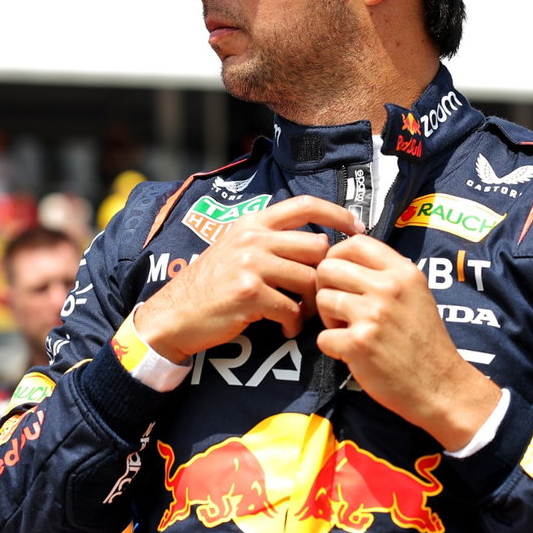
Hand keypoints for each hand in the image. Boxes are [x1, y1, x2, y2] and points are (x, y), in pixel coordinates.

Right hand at [134, 195, 362, 363]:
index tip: (358, 228)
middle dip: (323, 273)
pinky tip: (285, 329)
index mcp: (252, 223)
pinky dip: (294, 324)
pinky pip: (292, 309)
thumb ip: (268, 240)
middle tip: (317, 294)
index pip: (304, 204)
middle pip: (316, 247)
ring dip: (311, 303)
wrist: (174, 314)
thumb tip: (315, 243)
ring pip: (309, 279)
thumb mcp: (234, 249)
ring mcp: (250, 264)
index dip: (337, 213)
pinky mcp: (249, 293)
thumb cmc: (209, 286)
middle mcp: (253, 238)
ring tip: (300, 315)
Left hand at [314, 235, 499, 447]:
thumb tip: (346, 259)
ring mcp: (373, 315)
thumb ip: (386, 275)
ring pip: (322, 299)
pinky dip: (333, 348)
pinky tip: (354, 353)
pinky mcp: (359, 344)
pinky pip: (322, 336)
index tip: (339, 276)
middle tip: (341, 310)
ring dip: (329, 319)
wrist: (440, 386)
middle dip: (327, 289)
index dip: (337, 256)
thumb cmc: (424, 342)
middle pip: (328, 268)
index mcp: (403, 272)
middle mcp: (388, 288)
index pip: (354, 243)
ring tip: (351, 332)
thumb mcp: (416, 295)